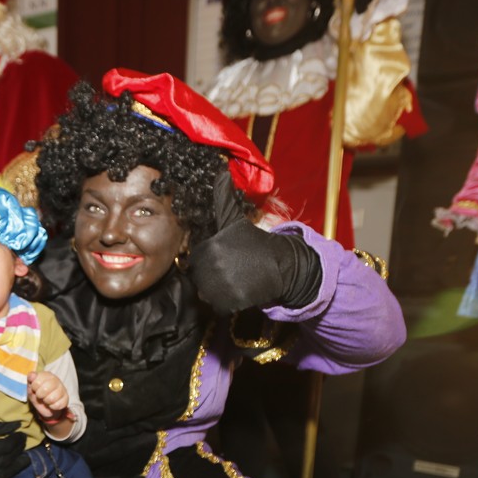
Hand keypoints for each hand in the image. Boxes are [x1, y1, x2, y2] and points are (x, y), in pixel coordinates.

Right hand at [0, 418, 27, 477]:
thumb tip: (17, 425)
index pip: (8, 447)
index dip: (17, 440)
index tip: (22, 433)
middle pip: (7, 460)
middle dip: (18, 451)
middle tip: (24, 443)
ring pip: (4, 474)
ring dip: (15, 467)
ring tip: (24, 460)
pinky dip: (4, 475)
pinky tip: (9, 469)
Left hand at [27, 371, 68, 422]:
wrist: (45, 406)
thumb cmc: (37, 394)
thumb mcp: (31, 387)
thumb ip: (30, 380)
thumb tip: (32, 375)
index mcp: (46, 375)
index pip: (37, 382)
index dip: (34, 387)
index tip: (35, 388)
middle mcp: (56, 379)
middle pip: (45, 389)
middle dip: (40, 395)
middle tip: (40, 395)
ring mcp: (62, 389)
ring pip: (51, 398)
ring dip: (46, 401)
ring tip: (46, 399)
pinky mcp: (66, 398)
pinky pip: (57, 405)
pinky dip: (52, 407)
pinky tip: (51, 404)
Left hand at [188, 171, 320, 313]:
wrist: (282, 265)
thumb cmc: (255, 243)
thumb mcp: (235, 220)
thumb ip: (223, 198)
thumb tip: (221, 172)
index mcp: (210, 247)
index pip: (195, 259)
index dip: (207, 259)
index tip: (223, 257)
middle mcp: (212, 266)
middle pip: (198, 277)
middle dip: (211, 275)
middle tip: (230, 269)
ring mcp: (221, 286)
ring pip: (206, 293)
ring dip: (217, 289)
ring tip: (234, 279)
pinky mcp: (230, 303)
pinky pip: (218, 306)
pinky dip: (226, 302)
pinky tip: (239, 290)